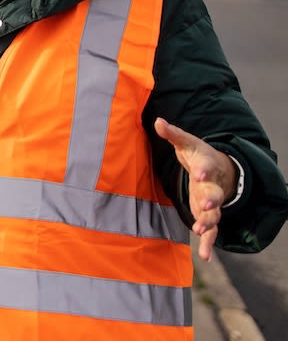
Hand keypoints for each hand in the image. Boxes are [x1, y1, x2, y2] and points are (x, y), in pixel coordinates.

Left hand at [155, 117, 237, 261]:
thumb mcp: (187, 143)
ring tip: (199, 229)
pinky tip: (204, 256)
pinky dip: (209, 243)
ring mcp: (212, 203)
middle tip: (205, 205)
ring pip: (214, 215)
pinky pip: (211, 232)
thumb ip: (173, 134)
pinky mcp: (208, 215)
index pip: (206, 167)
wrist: (219, 170)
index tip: (199, 173)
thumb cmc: (198, 155)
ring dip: (208, 222)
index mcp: (206, 166)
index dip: (204, 170)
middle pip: (214, 194)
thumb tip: (157, 121)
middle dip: (210, 200)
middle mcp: (211, 186)